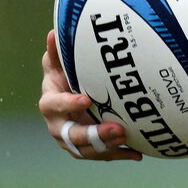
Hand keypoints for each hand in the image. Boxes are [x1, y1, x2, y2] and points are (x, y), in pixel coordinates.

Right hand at [38, 30, 141, 160]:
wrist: (69, 98)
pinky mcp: (86, 148)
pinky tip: (137, 153)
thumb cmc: (65, 77)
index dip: (68, 104)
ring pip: (86, 149)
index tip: (87, 99)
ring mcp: (71, 139)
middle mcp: (58, 125)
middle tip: (118, 128)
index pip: (54, 105)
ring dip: (107, 146)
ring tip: (127, 137)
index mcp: (50, 103)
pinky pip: (101, 155)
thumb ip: (57, 52)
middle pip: (71, 135)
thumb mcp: (60, 63)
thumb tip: (54, 32)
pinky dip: (119, 154)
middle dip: (94, 133)